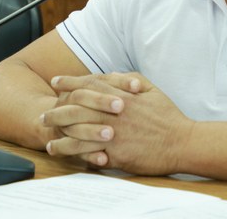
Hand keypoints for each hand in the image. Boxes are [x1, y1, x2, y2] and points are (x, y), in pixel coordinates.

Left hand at [47, 73, 194, 175]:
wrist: (181, 142)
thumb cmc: (167, 115)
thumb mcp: (151, 88)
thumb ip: (128, 79)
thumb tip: (110, 74)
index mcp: (122, 95)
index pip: (89, 84)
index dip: (70, 82)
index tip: (56, 82)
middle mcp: (115, 112)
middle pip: (78, 107)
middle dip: (58, 107)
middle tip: (45, 111)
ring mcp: (114, 133)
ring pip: (78, 130)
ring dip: (59, 131)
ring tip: (47, 132)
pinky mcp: (115, 152)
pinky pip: (87, 150)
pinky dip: (70, 150)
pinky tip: (59, 149)